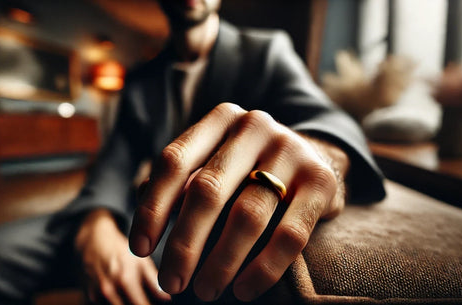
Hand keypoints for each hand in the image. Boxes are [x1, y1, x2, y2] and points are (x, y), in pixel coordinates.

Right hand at [76, 209, 171, 304]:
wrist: (91, 242)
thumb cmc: (120, 251)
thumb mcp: (141, 261)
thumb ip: (154, 282)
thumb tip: (168, 299)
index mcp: (126, 281)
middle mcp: (109, 291)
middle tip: (143, 300)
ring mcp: (95, 296)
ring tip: (131, 296)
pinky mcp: (87, 299)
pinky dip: (112, 304)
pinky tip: (120, 298)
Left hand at [129, 103, 348, 300]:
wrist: (315, 157)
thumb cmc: (249, 168)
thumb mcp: (215, 162)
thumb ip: (184, 184)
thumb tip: (146, 229)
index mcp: (220, 119)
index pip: (174, 161)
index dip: (152, 208)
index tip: (141, 250)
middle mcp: (255, 126)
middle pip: (208, 190)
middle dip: (184, 244)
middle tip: (171, 282)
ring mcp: (291, 150)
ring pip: (247, 216)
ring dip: (220, 262)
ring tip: (204, 291)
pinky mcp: (321, 182)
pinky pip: (290, 235)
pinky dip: (263, 269)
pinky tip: (244, 290)